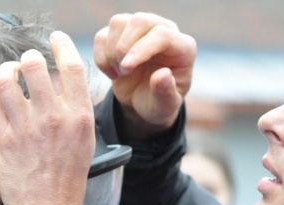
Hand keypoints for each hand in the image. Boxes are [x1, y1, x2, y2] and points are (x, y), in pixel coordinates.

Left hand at [0, 31, 94, 204]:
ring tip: (5, 74)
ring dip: (4, 70)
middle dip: (27, 59)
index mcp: (79, 117)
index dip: (60, 45)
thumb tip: (63, 85)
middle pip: (35, 65)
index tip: (54, 39)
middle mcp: (53, 118)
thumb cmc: (67, 180)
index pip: (71, 66)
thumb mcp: (84, 142)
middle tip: (24, 65)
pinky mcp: (3, 140)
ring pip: (7, 79)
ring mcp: (26, 128)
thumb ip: (76, 112)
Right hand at [94, 12, 195, 138]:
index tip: (127, 68)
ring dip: (112, 51)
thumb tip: (162, 74)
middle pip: (140, 20)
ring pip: (119, 22)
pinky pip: (102, 35)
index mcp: (183, 47)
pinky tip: (112, 72)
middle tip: (124, 71)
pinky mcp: (120, 35)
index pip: (162, 34)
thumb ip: (166, 92)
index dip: (141, 48)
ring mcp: (141, 31)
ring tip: (120, 73)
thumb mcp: (166, 106)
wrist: (144, 103)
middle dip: (124, 47)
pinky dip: (101, 56)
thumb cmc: (159, 103)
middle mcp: (164, 31)